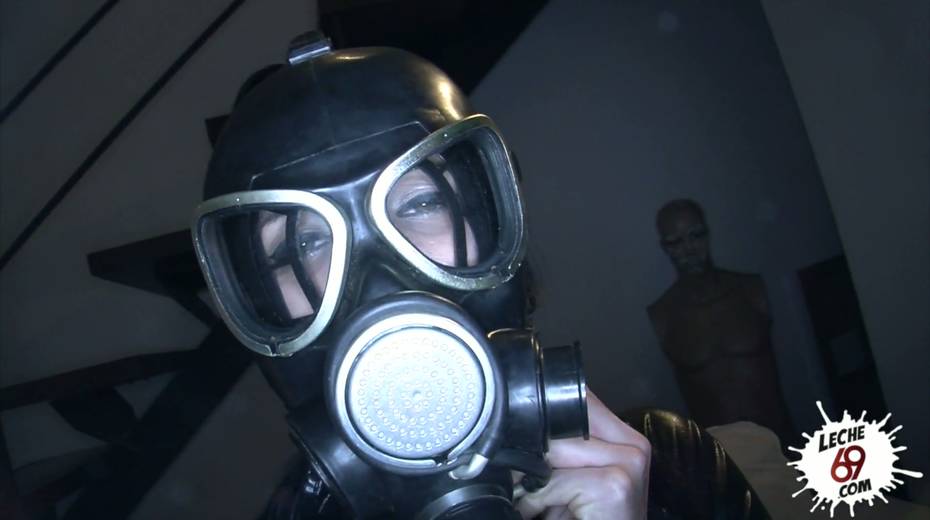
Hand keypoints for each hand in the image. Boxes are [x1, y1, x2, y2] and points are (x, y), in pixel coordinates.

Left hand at [514, 389, 650, 519]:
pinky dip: (541, 500)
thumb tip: (510, 428)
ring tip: (537, 502)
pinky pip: (557, 480)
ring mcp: (630, 461)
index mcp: (625, 438)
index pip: (579, 400)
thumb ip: (555, 452)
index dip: (543, 419)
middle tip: (527, 483)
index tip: (527, 449)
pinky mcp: (616, 483)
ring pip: (554, 450)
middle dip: (535, 452)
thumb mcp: (569, 481)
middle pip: (563, 421)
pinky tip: (547, 514)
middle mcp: (634, 445)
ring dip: (534, 480)